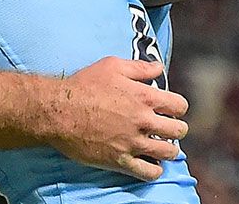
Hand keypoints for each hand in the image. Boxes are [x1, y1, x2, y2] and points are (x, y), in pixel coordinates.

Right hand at [39, 57, 188, 181]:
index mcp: (144, 97)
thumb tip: (159, 67)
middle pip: (178, 130)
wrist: (59, 111)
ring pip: (168, 153)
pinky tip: (151, 163)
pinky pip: (149, 172)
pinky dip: (155, 169)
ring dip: (168, 149)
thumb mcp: (112, 66)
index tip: (171, 109)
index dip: (178, 107)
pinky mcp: (120, 161)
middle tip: (168, 128)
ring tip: (161, 146)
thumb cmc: (84, 85)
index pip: (179, 106)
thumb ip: (139, 68)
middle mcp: (143, 121)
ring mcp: (133, 143)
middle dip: (177, 128)